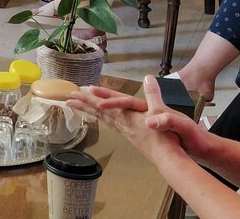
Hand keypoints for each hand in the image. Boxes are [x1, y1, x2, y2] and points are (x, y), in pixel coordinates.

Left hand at [67, 76, 204, 163]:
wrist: (171, 161)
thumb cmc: (167, 139)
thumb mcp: (163, 114)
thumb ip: (154, 96)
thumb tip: (148, 78)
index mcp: (129, 117)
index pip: (105, 104)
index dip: (91, 97)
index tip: (77, 92)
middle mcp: (124, 124)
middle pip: (100, 111)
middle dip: (85, 103)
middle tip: (69, 97)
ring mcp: (127, 131)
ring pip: (104, 118)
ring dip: (90, 111)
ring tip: (77, 105)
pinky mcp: (132, 136)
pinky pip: (112, 124)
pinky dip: (104, 118)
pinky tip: (102, 117)